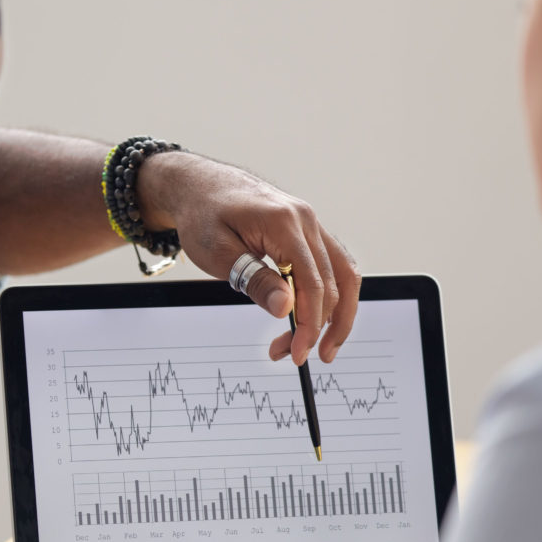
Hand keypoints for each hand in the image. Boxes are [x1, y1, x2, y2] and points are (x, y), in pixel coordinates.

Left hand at [137, 152, 360, 364]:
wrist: (198, 187)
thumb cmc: (203, 215)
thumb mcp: (218, 253)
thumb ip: (254, 280)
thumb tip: (287, 309)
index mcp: (284, 222)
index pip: (311, 282)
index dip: (309, 324)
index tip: (297, 352)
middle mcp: (306, 220)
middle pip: (333, 282)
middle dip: (318, 326)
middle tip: (294, 354)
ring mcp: (310, 223)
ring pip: (342, 274)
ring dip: (335, 314)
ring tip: (318, 345)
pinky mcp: (307, 231)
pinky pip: (332, 265)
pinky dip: (329, 294)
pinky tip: (317, 317)